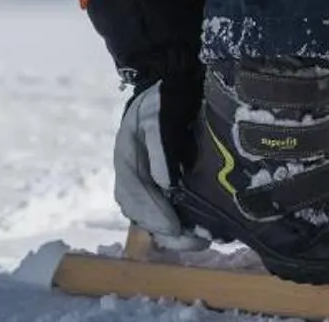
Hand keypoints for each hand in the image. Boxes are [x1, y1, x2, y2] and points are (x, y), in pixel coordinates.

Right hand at [114, 74, 209, 248]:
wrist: (166, 87)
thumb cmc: (160, 99)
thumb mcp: (155, 116)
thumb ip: (159, 147)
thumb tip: (166, 183)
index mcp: (126, 159)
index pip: (134, 194)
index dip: (153, 214)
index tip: (175, 227)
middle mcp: (131, 178)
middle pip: (143, 215)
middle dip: (168, 233)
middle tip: (197, 241)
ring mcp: (143, 184)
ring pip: (152, 219)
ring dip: (175, 234)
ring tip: (202, 240)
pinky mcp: (158, 186)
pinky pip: (163, 212)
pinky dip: (179, 225)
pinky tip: (201, 230)